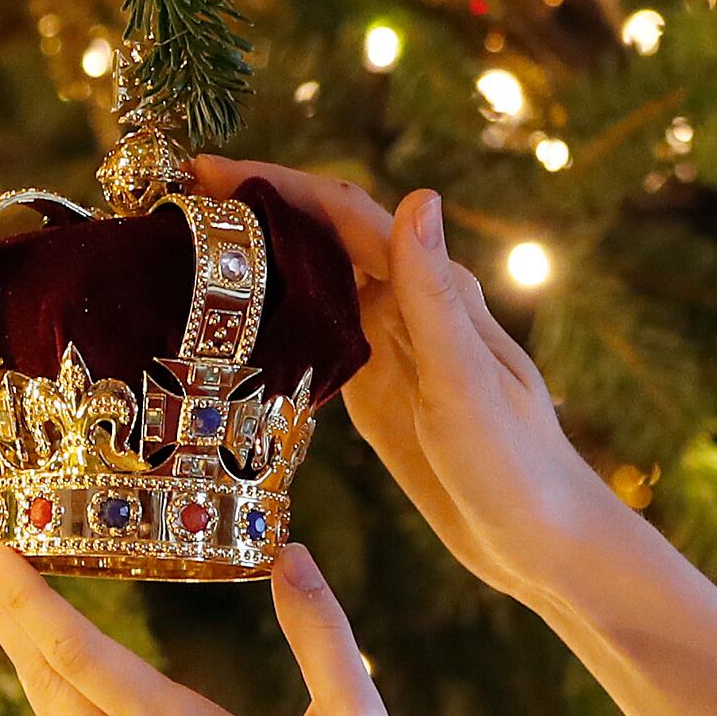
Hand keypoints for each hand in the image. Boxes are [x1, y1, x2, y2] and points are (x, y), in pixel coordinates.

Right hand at [194, 155, 716, 715]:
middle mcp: (410, 307)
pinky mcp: (379, 393)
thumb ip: (435, 298)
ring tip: (182, 256)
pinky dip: (272, 323)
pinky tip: (229, 334)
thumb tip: (419, 199)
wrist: (545, 543)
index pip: (343, 214)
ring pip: (313, 284)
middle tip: (171, 208)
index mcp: (434, 293)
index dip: (273, 184)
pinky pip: (317, 341)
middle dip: (251, 211)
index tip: (201, 172)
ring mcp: (391, 349)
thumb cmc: (517, 468)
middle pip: (320, 237)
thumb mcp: (468, 385)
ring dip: (256, 261)